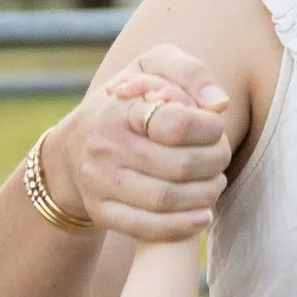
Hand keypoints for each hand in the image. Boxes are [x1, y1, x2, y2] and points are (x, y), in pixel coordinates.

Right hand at [40, 43, 233, 244]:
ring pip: (166, 199)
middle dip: (214, 164)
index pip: (176, 123)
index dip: (209, 129)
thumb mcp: (151, 69)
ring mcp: (100, 183)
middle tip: (222, 158)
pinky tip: (203, 216)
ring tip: (215, 184)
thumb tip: (220, 105)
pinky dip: (182, 226)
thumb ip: (190, 73)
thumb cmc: (128, 103)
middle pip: (179, 166)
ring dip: (205, 195)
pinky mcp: (101, 212)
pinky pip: (146, 228)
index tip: (216, 127)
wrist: (74, 146)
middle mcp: (107, 146)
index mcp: (122, 108)